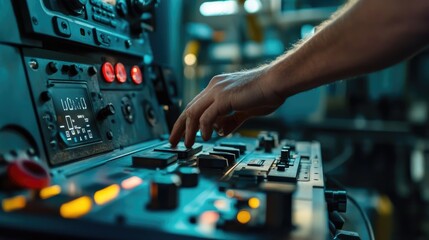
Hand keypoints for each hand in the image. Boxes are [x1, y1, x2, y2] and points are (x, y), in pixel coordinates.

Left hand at [169, 66, 284, 147]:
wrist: (277, 82)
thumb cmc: (265, 93)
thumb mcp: (244, 110)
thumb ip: (231, 120)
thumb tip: (220, 131)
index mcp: (218, 87)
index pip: (195, 106)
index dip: (187, 122)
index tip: (182, 134)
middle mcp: (214, 87)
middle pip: (189, 109)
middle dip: (180, 127)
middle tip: (174, 142)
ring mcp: (218, 91)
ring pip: (194, 113)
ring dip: (189, 131)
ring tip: (188, 143)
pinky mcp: (224, 98)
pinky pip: (207, 116)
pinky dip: (204, 128)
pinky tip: (207, 137)